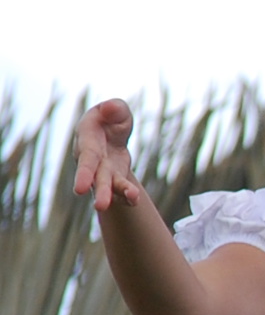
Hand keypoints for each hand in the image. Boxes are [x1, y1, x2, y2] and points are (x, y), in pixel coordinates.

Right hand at [72, 98, 144, 213]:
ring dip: (117, 196)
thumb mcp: (115, 109)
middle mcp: (94, 161)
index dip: (83, 173)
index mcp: (89, 142)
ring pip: (109, 187)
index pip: (86, 159)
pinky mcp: (117, 178)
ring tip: (132, 199)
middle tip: (100, 207)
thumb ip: (114, 108)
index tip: (79, 189)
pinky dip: (127, 197)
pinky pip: (121, 191)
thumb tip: (109, 109)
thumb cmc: (110, 119)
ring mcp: (106, 172)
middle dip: (99, 191)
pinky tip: (134, 200)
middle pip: (96, 178)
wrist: (111, 132)